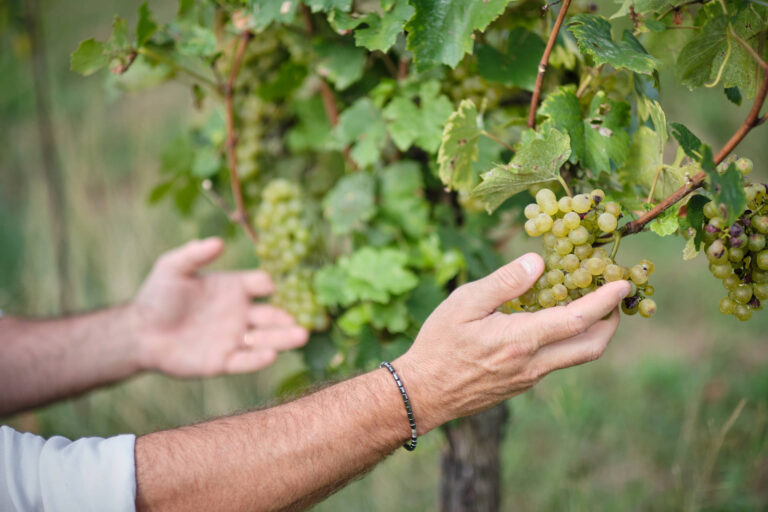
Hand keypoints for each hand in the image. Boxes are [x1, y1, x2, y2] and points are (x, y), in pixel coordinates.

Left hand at [130, 238, 308, 376]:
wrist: (139, 333)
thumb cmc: (157, 296)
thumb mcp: (172, 268)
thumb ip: (194, 254)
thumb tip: (219, 242)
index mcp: (234, 288)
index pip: (261, 284)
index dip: (271, 283)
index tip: (279, 283)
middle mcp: (240, 313)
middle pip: (272, 313)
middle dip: (289, 314)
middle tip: (308, 315)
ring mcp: (234, 337)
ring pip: (266, 338)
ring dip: (283, 337)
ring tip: (302, 336)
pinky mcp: (223, 361)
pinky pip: (245, 361)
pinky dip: (258, 359)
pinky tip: (271, 354)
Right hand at [395, 253, 629, 432]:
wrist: (423, 394)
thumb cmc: (439, 344)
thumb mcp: (464, 303)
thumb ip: (504, 282)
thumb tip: (538, 262)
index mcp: (521, 341)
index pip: (577, 319)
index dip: (605, 300)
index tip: (623, 283)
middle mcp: (533, 364)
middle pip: (590, 347)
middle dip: (610, 322)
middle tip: (615, 299)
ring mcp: (529, 379)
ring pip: (574, 356)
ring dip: (590, 332)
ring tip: (588, 307)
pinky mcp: (520, 385)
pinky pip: (554, 362)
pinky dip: (566, 341)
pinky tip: (551, 324)